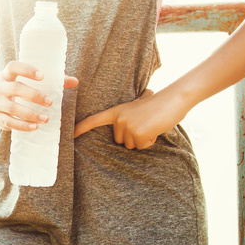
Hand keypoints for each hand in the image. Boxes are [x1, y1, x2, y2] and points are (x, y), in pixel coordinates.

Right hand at [0, 61, 78, 130]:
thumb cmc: (19, 91)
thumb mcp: (30, 83)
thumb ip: (53, 81)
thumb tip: (75, 81)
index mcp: (7, 74)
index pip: (13, 66)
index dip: (27, 70)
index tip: (42, 76)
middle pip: (15, 88)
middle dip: (34, 95)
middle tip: (50, 102)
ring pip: (12, 108)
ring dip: (30, 114)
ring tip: (45, 118)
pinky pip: (9, 122)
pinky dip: (22, 125)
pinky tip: (35, 127)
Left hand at [73, 88, 188, 149]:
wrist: (173, 98)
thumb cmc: (158, 103)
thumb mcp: (138, 106)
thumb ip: (128, 115)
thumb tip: (129, 123)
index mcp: (116, 111)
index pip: (94, 120)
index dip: (81, 128)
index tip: (71, 135)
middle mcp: (119, 119)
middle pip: (120, 141)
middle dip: (133, 137)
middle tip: (145, 123)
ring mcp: (127, 126)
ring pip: (131, 145)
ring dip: (143, 139)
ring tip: (151, 125)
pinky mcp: (138, 133)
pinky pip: (142, 146)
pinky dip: (150, 141)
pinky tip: (155, 129)